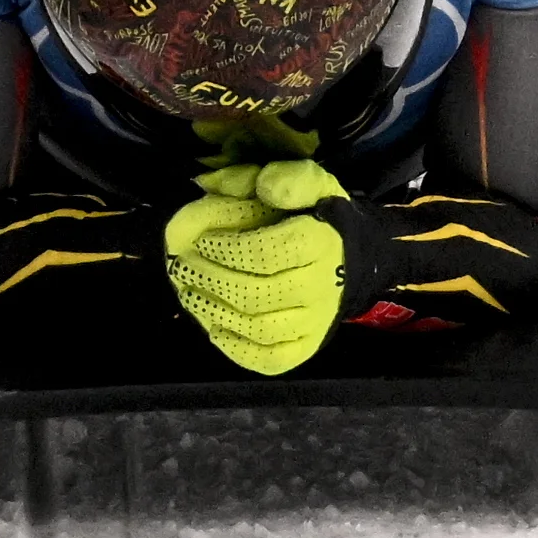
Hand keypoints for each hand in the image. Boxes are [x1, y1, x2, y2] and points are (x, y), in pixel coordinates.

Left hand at [165, 161, 351, 374]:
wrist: (356, 257)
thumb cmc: (319, 217)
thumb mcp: (307, 183)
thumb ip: (275, 178)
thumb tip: (229, 185)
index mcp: (319, 243)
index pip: (265, 254)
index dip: (225, 249)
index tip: (202, 240)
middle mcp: (321, 287)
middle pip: (255, 293)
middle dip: (209, 279)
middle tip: (181, 265)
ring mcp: (315, 322)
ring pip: (258, 327)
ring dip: (214, 312)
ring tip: (190, 292)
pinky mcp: (306, 347)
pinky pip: (269, 359)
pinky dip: (236, 348)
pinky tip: (215, 328)